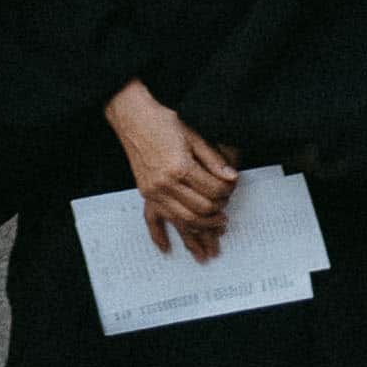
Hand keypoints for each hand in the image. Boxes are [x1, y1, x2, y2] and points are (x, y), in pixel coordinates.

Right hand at [107, 83, 236, 262]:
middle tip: (226, 214)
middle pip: (200, 209)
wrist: (134, 117)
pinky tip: (166, 248)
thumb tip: (232, 179)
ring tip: (214, 231)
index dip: (226, 193)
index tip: (231, 190)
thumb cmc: (165, 122)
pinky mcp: (146, 193)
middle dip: (217, 213)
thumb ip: (213, 160)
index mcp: (180, 167)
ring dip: (201, 229)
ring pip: (182, 220)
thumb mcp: (194, 136)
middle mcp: (165, 183)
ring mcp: (153, 190)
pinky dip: (159, 236)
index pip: (213, 191)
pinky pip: (153, 220)